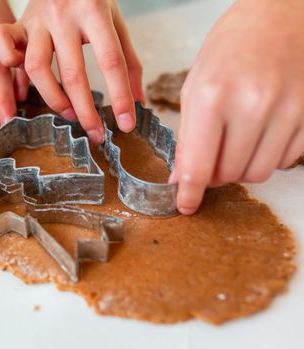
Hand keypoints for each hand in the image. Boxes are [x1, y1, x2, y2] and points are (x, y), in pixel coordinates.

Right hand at [0, 0, 144, 143]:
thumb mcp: (116, 22)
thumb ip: (129, 61)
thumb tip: (140, 103)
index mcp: (95, 10)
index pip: (111, 61)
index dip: (120, 97)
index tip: (125, 124)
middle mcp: (63, 15)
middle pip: (73, 73)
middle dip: (85, 111)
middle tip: (96, 133)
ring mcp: (36, 20)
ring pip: (36, 68)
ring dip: (53, 99)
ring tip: (68, 113)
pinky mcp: (17, 25)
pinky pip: (2, 47)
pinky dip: (8, 68)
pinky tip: (22, 88)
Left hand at [172, 0, 303, 214]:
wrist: (283, 14)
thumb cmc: (232, 45)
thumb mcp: (196, 84)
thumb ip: (188, 134)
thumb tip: (182, 177)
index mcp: (212, 96)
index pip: (198, 165)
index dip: (189, 192)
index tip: (185, 206)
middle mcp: (252, 105)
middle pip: (228, 175)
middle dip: (213, 175)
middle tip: (209, 159)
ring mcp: (288, 111)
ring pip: (258, 173)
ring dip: (240, 168)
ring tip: (235, 143)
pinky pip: (285, 161)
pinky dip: (267, 156)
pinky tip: (261, 134)